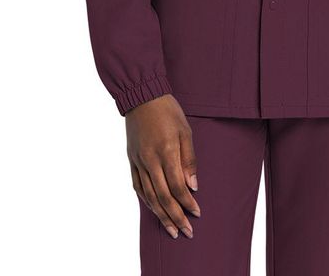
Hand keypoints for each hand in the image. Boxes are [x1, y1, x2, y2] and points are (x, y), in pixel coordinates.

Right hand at [126, 94, 200, 238]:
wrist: (142, 97)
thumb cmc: (168, 111)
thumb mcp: (186, 130)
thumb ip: (189, 159)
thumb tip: (193, 186)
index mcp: (166, 151)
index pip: (177, 186)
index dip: (187, 202)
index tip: (196, 213)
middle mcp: (150, 160)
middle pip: (162, 197)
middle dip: (175, 217)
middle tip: (186, 231)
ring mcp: (138, 161)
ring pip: (148, 196)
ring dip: (161, 215)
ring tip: (171, 230)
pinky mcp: (131, 160)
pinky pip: (137, 186)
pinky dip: (146, 201)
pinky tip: (154, 210)